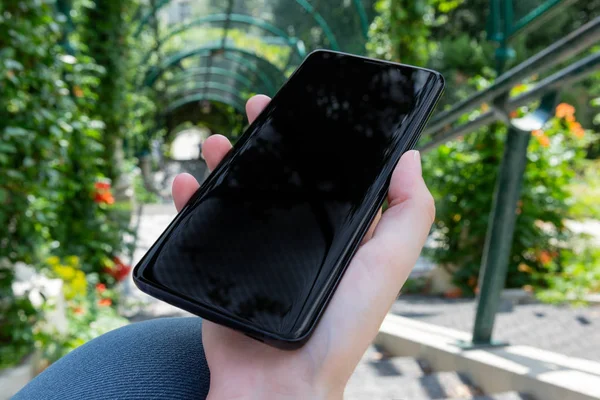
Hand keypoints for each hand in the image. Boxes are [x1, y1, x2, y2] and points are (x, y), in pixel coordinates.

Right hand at [171, 95, 434, 399]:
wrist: (279, 381)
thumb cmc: (339, 328)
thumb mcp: (386, 266)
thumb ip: (408, 215)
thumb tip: (411, 157)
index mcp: (338, 232)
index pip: (329, 175)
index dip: (318, 139)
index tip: (306, 109)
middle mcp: (299, 237)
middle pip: (280, 177)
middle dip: (268, 140)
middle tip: (257, 110)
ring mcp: (257, 251)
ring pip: (239, 194)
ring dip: (227, 162)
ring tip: (216, 141)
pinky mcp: (222, 266)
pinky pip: (201, 225)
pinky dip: (191, 200)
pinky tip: (186, 182)